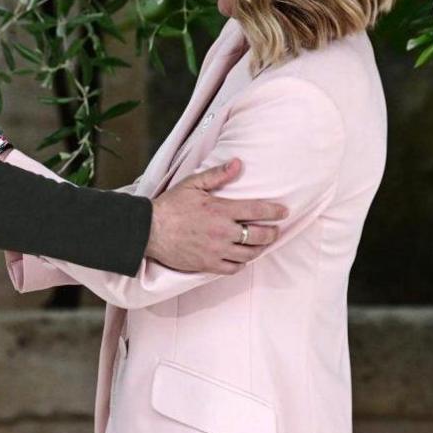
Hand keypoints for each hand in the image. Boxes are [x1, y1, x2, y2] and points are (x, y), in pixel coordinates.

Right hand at [146, 159, 287, 273]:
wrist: (149, 230)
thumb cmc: (170, 206)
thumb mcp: (193, 184)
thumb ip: (217, 175)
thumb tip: (238, 164)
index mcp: (221, 210)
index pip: (257, 211)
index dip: (274, 212)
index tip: (283, 212)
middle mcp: (223, 232)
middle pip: (259, 236)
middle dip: (272, 233)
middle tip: (275, 230)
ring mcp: (216, 251)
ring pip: (249, 254)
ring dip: (258, 249)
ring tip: (260, 244)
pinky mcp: (207, 265)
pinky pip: (233, 268)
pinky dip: (241, 264)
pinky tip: (241, 258)